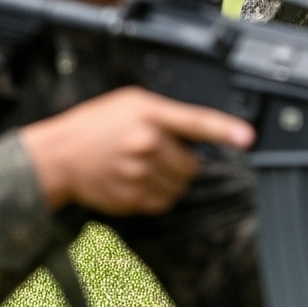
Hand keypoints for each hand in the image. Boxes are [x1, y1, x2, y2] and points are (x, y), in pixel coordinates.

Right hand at [18, 87, 253, 214]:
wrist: (60, 155)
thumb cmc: (96, 124)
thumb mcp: (131, 103)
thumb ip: (165, 116)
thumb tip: (196, 136)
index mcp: (147, 114)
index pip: (194, 121)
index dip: (224, 129)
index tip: (247, 137)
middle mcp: (145, 144)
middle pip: (191, 166)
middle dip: (185, 163)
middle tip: (163, 154)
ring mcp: (137, 174)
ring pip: (178, 188)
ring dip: (172, 182)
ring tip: (148, 168)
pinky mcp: (129, 199)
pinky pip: (160, 204)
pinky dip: (156, 196)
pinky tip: (137, 182)